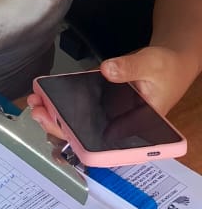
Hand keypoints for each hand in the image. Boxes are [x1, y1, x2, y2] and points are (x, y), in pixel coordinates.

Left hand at [27, 45, 196, 139]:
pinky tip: (44, 97)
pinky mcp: (101, 108)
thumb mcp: (150, 64)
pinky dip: (60, 106)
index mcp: (136, 128)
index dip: (82, 144)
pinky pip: (78, 113)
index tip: (62, 132)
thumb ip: (129, 68)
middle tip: (39, 112)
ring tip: (36, 103)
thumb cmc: (166, 68)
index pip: (106, 146)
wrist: (171, 62)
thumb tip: (106, 70)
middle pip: (85, 138)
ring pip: (78, 127)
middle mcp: (120, 128)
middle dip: (59, 127)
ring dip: (55, 118)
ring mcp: (109, 119)